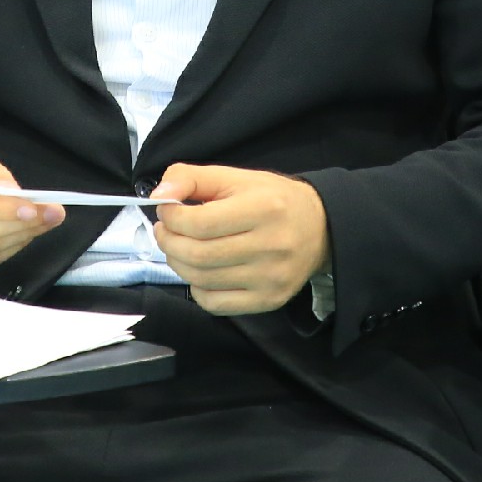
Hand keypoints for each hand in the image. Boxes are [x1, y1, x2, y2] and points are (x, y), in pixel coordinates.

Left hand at [152, 163, 329, 315]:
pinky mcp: (269, 300)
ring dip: (178, 263)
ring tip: (178, 247)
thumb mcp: (236, 178)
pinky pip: (216, 304)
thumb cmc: (274, 200)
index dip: (172, 217)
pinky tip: (200, 272)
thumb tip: (159, 195)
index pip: (201, 222)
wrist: (321, 229)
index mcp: (263, 208)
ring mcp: (270, 278)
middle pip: (199, 254)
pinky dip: (197, 289)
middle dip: (169, 242)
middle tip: (165, 230)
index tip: (166, 211)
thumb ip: (193, 178)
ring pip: (203, 280)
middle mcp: (271, 246)